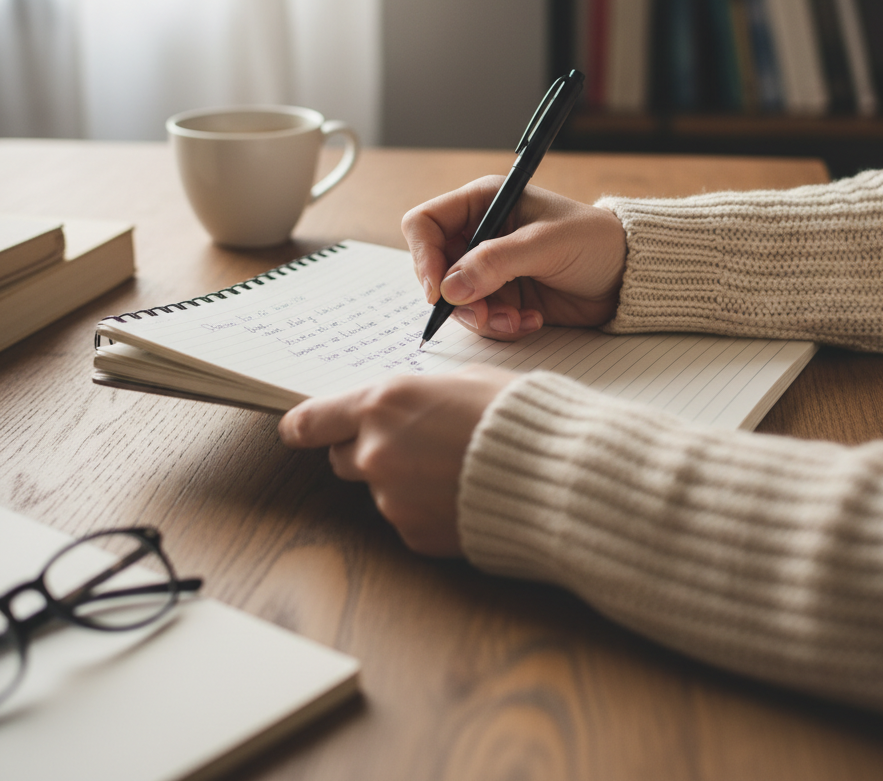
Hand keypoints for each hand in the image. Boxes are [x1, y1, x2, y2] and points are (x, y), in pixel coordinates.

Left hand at [278, 366, 515, 555]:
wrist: (552, 474)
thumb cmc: (515, 415)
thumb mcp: (463, 380)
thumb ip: (419, 395)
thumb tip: (406, 406)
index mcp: (384, 403)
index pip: (312, 421)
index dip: (302, 426)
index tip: (297, 429)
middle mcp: (376, 452)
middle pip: (343, 456)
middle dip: (368, 449)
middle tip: (412, 442)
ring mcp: (392, 498)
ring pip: (380, 488)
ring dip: (403, 479)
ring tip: (454, 469)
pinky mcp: (414, 534)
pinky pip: (407, 518)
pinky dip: (425, 508)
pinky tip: (462, 494)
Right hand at [402, 178, 626, 340]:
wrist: (629, 277)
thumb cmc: (595, 242)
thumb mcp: (546, 245)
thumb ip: (496, 262)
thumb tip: (449, 289)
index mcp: (483, 202)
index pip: (425, 224)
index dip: (424, 257)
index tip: (439, 291)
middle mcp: (479, 234)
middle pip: (436, 270)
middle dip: (458, 298)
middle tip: (486, 314)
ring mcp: (490, 269)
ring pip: (457, 301)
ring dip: (484, 318)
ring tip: (518, 320)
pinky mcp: (504, 298)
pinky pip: (482, 319)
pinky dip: (502, 327)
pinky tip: (532, 320)